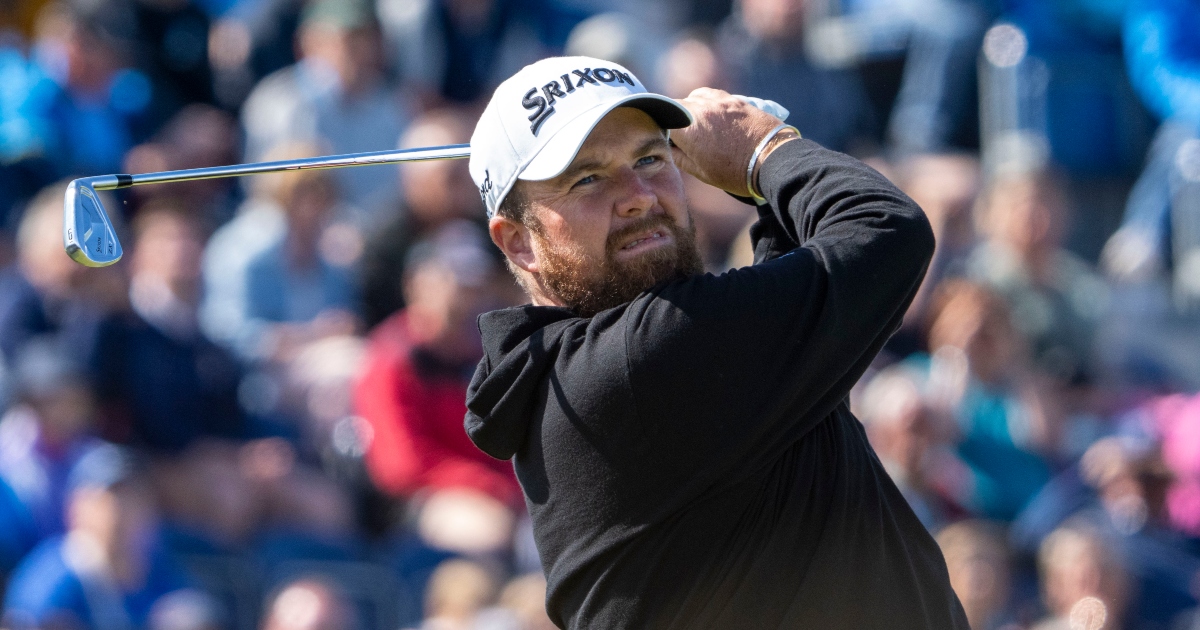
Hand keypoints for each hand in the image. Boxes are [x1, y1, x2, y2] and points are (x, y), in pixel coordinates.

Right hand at [670, 88, 787, 195]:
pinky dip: (708, 104)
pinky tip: (714, 117)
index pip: (661, 117)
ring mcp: (719, 100)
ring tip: (699, 127)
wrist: (773, 159)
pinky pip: (713, 96)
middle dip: (674, 118)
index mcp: (688, 127)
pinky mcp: (735, 99)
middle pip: (676, 105)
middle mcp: (701, 108)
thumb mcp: (701, 172)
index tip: (665, 139)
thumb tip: (669, 147)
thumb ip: (679, 157)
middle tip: (682, 137)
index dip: (659, 128)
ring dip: (691, 108)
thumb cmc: (736, 171)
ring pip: (694, 97)